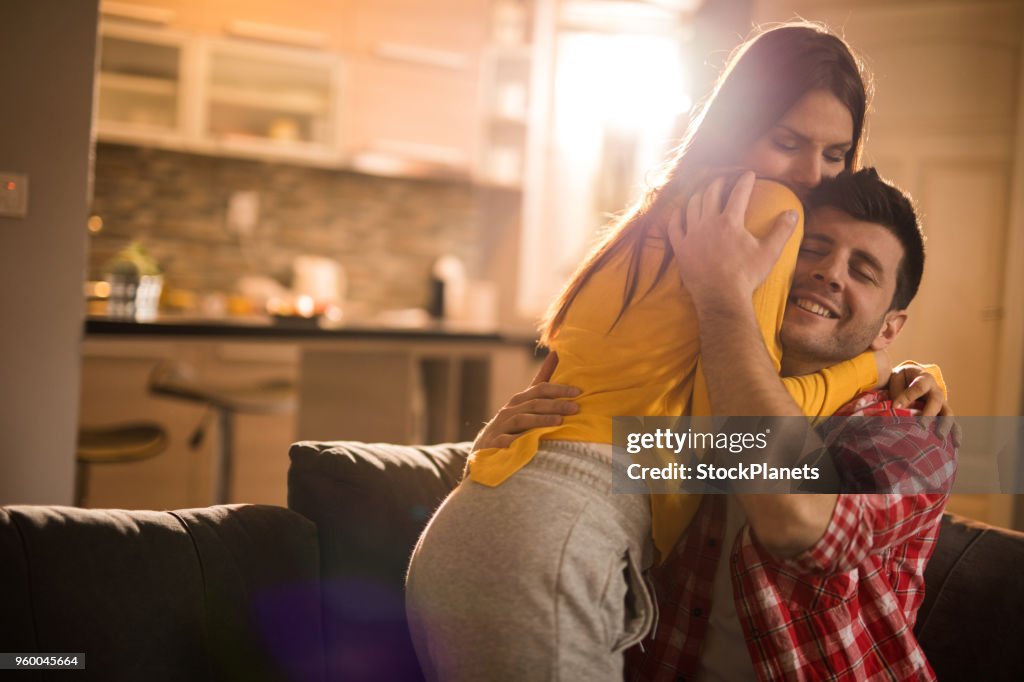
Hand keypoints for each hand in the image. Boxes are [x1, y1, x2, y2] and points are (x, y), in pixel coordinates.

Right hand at [472, 352, 579, 450]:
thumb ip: (541, 380)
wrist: (485, 446)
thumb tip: (555, 353)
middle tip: (575, 408)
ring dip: (541, 419)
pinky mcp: (495, 443)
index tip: (578, 392)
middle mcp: (510, 410)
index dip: (559, 389)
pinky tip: (533, 442)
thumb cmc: (512, 423)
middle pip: (534, 404)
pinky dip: (518, 440)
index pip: (540, 389)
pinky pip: (507, 440)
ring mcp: (501, 426)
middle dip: (555, 404)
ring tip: (559, 421)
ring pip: (522, 419)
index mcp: (520, 400)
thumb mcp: (526, 402)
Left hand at [668, 171, 798, 309]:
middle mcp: (708, 223)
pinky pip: (674, 226)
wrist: (721, 298)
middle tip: (724, 179)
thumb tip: (793, 213)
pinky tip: (679, 212)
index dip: (745, 180)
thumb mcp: (769, 253)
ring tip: (704, 192)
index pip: (739, 193)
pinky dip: (676, 216)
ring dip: (699, 195)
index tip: (749, 174)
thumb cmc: (746, 276)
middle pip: (711, 193)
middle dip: (719, 182)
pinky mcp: (681, 248)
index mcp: (730, 221)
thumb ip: (782, 231)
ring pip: (692, 206)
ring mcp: (692, 235)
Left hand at [888, 363, 958, 441]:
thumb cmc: (903, 380)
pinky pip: (954, 423)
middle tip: (922, 425)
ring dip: (945, 426)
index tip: (895, 407)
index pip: (918, 387)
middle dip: (929, 414)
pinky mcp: (944, 413)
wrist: (912, 377)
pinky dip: (955, 433)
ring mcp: (942, 403)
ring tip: (940, 437)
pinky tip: (955, 445)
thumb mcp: (897, 381)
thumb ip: (897, 393)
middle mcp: (936, 391)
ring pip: (948, 413)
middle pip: (936, 401)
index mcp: (924, 379)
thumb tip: (896, 409)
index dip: (907, 396)